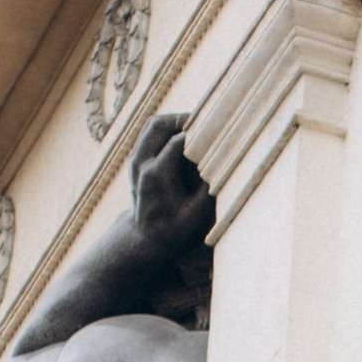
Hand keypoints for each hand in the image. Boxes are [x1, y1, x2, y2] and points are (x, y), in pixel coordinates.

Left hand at [130, 114, 214, 261]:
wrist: (145, 241)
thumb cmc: (176, 231)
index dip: (203, 132)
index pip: (181, 139)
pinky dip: (169, 131)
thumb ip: (210, 184)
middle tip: (209, 124)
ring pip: (154, 125)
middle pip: (161, 123)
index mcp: (157, 174)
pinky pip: (151, 134)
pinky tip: (188, 140)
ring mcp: (135, 160)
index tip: (222, 131)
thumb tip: (226, 159)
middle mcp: (142, 163)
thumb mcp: (199, 214)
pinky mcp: (136, 160)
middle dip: (187, 119)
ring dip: (176, 122)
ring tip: (199, 130)